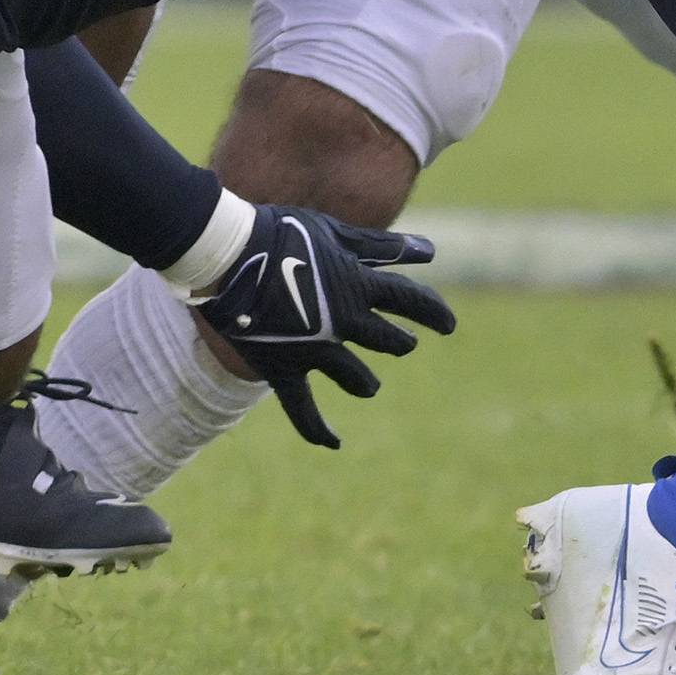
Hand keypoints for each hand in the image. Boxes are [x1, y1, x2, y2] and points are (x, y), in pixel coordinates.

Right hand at [191, 207, 458, 448]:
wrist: (226, 255)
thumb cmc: (280, 233)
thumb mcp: (334, 233)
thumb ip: (381, 247)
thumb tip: (429, 252)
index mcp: (357, 286)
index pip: (410, 302)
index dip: (433, 312)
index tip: (449, 324)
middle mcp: (342, 323)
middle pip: (387, 340)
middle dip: (400, 342)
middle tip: (406, 344)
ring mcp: (313, 350)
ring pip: (355, 378)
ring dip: (366, 383)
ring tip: (371, 387)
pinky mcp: (283, 370)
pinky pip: (304, 411)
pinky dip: (318, 429)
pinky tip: (334, 442)